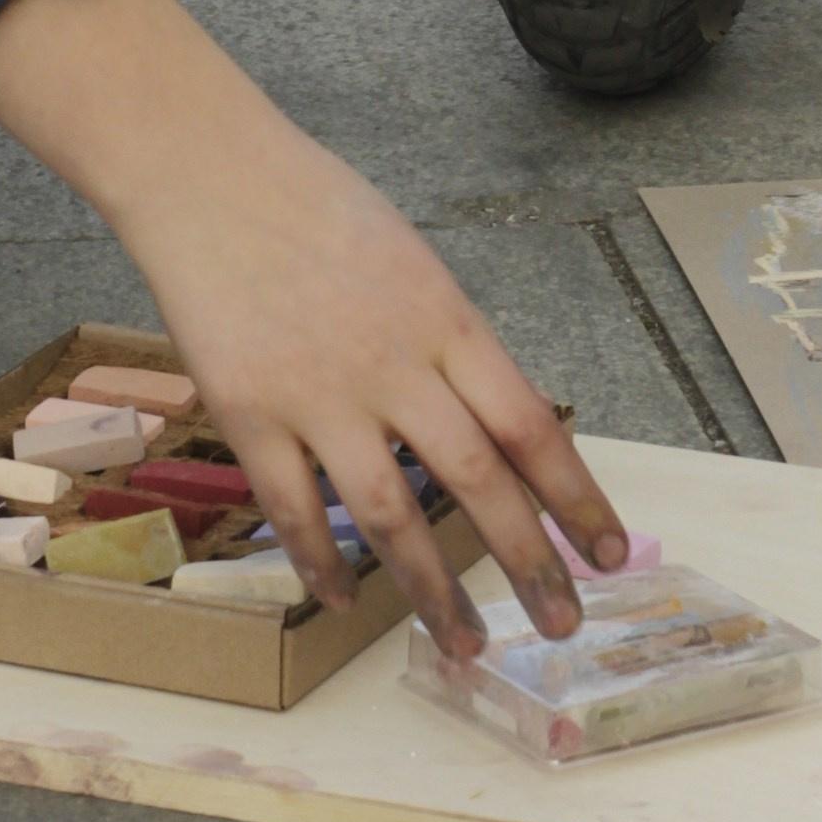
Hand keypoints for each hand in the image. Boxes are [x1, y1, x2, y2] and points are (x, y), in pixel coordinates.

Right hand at [0, 0, 627, 656]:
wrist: (210, 174)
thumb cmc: (318, 207)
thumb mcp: (411, 261)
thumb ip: (450, 344)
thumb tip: (495, 427)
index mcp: (443, 318)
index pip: (529, 424)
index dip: (577, 496)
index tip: (611, 553)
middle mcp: (391, 363)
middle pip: (476, 479)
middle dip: (529, 562)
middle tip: (562, 625)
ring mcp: (318, 394)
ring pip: (390, 515)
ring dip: (433, 591)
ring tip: (465, 646)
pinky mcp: (250, 413)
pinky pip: (295, 510)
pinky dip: (322, 563)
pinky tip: (341, 599)